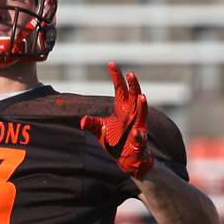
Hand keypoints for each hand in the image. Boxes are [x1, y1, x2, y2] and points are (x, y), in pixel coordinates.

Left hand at [80, 61, 153, 179]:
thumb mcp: (100, 131)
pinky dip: (139, 136)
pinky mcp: (139, 142)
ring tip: (142, 96)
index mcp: (122, 109)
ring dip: (143, 105)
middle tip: (130, 73)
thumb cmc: (116, 142)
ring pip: (143, 113)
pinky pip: (140, 138)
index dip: (116, 76)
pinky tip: (136, 133)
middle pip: (134, 96)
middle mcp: (132, 115)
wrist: (127, 160)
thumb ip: (91, 124)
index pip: (120, 89)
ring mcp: (138, 127)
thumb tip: (80, 120)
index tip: (111, 63)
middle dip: (133, 85)